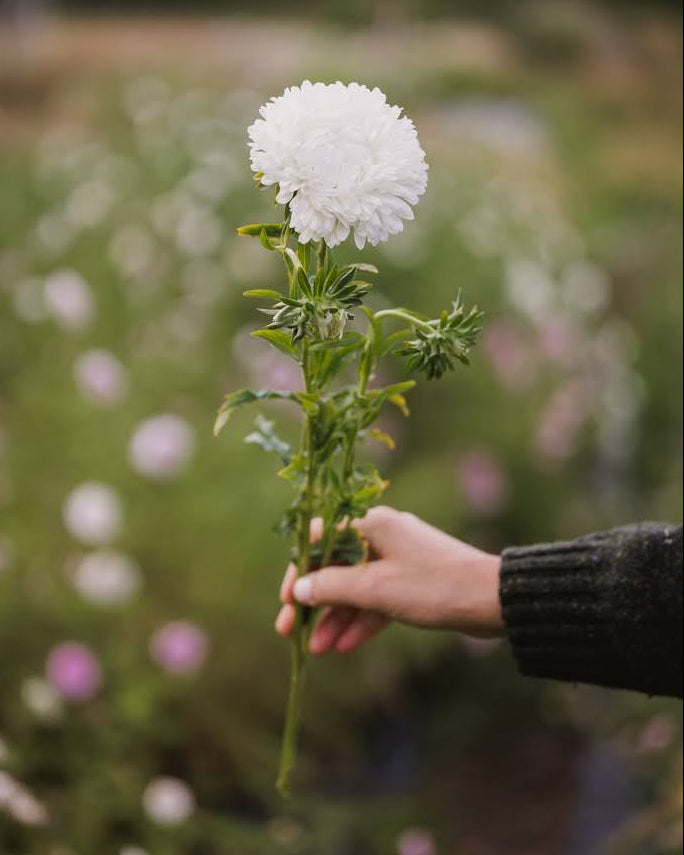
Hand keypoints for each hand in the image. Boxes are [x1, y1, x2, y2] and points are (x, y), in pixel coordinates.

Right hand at [275, 506, 503, 655]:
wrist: (492, 600)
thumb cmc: (431, 585)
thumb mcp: (375, 589)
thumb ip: (332, 588)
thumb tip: (298, 589)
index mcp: (371, 524)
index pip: (320, 541)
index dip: (299, 570)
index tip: (285, 600)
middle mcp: (382, 536)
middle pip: (336, 568)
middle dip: (314, 602)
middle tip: (290, 631)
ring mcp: (399, 560)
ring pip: (357, 588)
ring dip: (335, 617)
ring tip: (316, 649)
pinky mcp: (413, 582)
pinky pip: (378, 599)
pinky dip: (362, 620)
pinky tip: (344, 646)